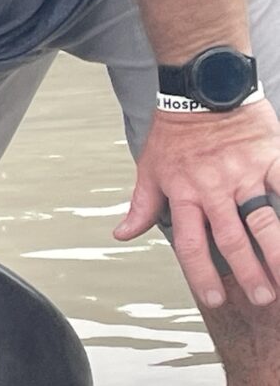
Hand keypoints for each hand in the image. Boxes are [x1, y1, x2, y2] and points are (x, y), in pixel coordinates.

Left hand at [114, 100, 279, 307]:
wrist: (202, 86)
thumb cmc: (174, 131)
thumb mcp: (149, 169)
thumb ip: (141, 206)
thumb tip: (122, 234)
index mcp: (183, 194)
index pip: (192, 245)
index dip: (202, 275)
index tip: (214, 299)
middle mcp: (214, 187)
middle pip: (232, 239)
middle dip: (247, 273)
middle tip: (261, 299)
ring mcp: (245, 172)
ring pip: (265, 219)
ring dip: (278, 252)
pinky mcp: (271, 154)